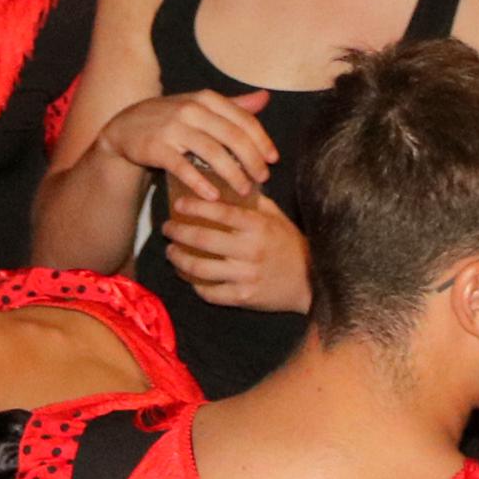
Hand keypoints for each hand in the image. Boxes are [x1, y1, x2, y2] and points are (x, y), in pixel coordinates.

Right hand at [99, 88, 278, 195]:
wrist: (125, 127)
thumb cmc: (171, 118)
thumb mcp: (201, 105)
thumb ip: (233, 104)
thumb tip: (265, 97)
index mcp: (206, 98)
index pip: (244, 119)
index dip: (262, 141)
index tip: (273, 160)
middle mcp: (192, 109)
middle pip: (233, 137)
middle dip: (252, 161)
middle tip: (263, 179)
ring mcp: (174, 127)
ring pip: (213, 153)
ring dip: (233, 174)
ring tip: (244, 190)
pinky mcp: (157, 147)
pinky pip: (184, 167)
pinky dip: (201, 182)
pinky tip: (214, 196)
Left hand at [159, 185, 308, 311]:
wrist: (311, 283)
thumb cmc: (291, 245)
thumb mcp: (277, 218)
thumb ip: (254, 201)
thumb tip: (230, 182)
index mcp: (258, 226)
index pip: (220, 213)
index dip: (195, 207)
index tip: (178, 204)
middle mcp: (250, 250)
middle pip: (203, 239)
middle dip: (178, 233)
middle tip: (167, 228)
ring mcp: (246, 276)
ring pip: (201, 268)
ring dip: (180, 259)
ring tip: (171, 253)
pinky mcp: (243, 297)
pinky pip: (211, 292)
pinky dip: (196, 284)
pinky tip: (189, 277)